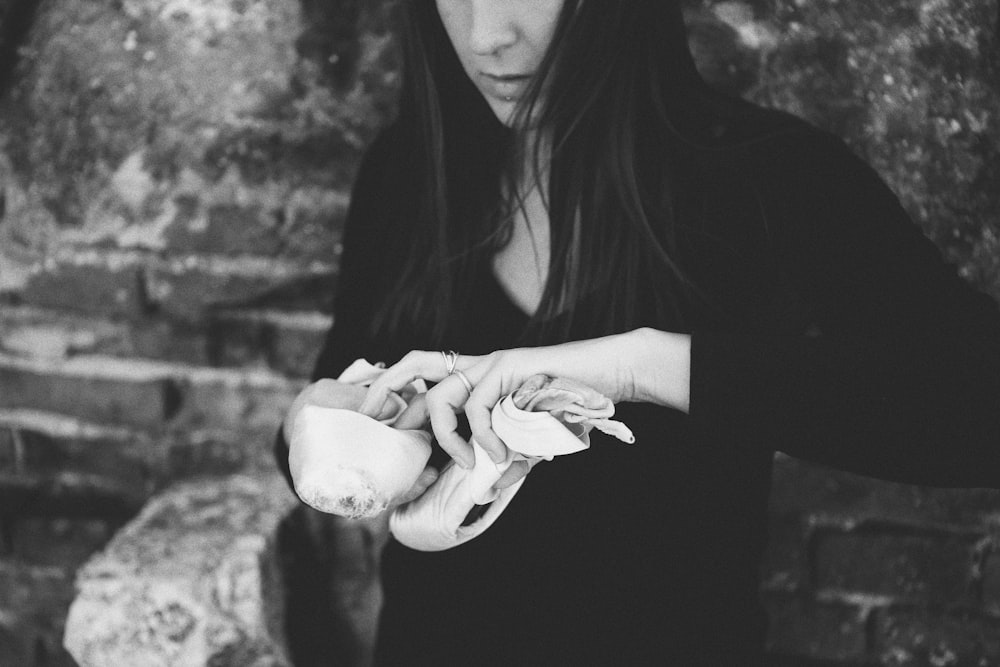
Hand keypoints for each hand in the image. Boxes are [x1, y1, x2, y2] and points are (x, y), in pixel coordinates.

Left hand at [357, 328, 690, 471]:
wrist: (609, 374)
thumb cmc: (571, 405)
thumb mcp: (529, 438)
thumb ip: (504, 459)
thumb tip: (480, 492)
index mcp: (477, 378)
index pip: (425, 377)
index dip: (398, 394)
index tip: (378, 421)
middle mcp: (478, 366)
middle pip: (415, 363)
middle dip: (385, 388)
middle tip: (370, 417)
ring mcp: (492, 364)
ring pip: (441, 394)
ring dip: (444, 435)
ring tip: (462, 460)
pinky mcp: (509, 368)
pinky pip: (479, 408)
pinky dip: (482, 437)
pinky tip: (499, 455)